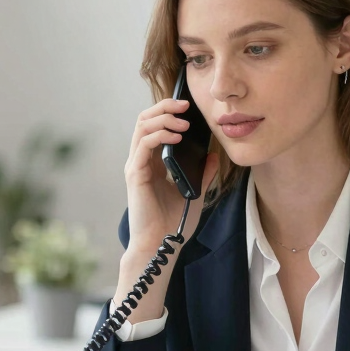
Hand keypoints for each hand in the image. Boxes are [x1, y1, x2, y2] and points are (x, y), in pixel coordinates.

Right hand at [114, 97, 218, 322]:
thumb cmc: (174, 222)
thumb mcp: (196, 192)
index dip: (168, 111)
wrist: (161, 244)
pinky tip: (176, 137)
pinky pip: (144, 145)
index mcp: (153, 161)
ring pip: (142, 127)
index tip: (189, 107)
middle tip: (186, 105)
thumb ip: (203, 173)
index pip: (155, 126)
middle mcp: (141, 160)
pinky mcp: (135, 174)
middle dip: (165, 107)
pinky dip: (159, 135)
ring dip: (163, 118)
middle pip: (145, 119)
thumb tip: (214, 154)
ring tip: (184, 123)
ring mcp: (136, 165)